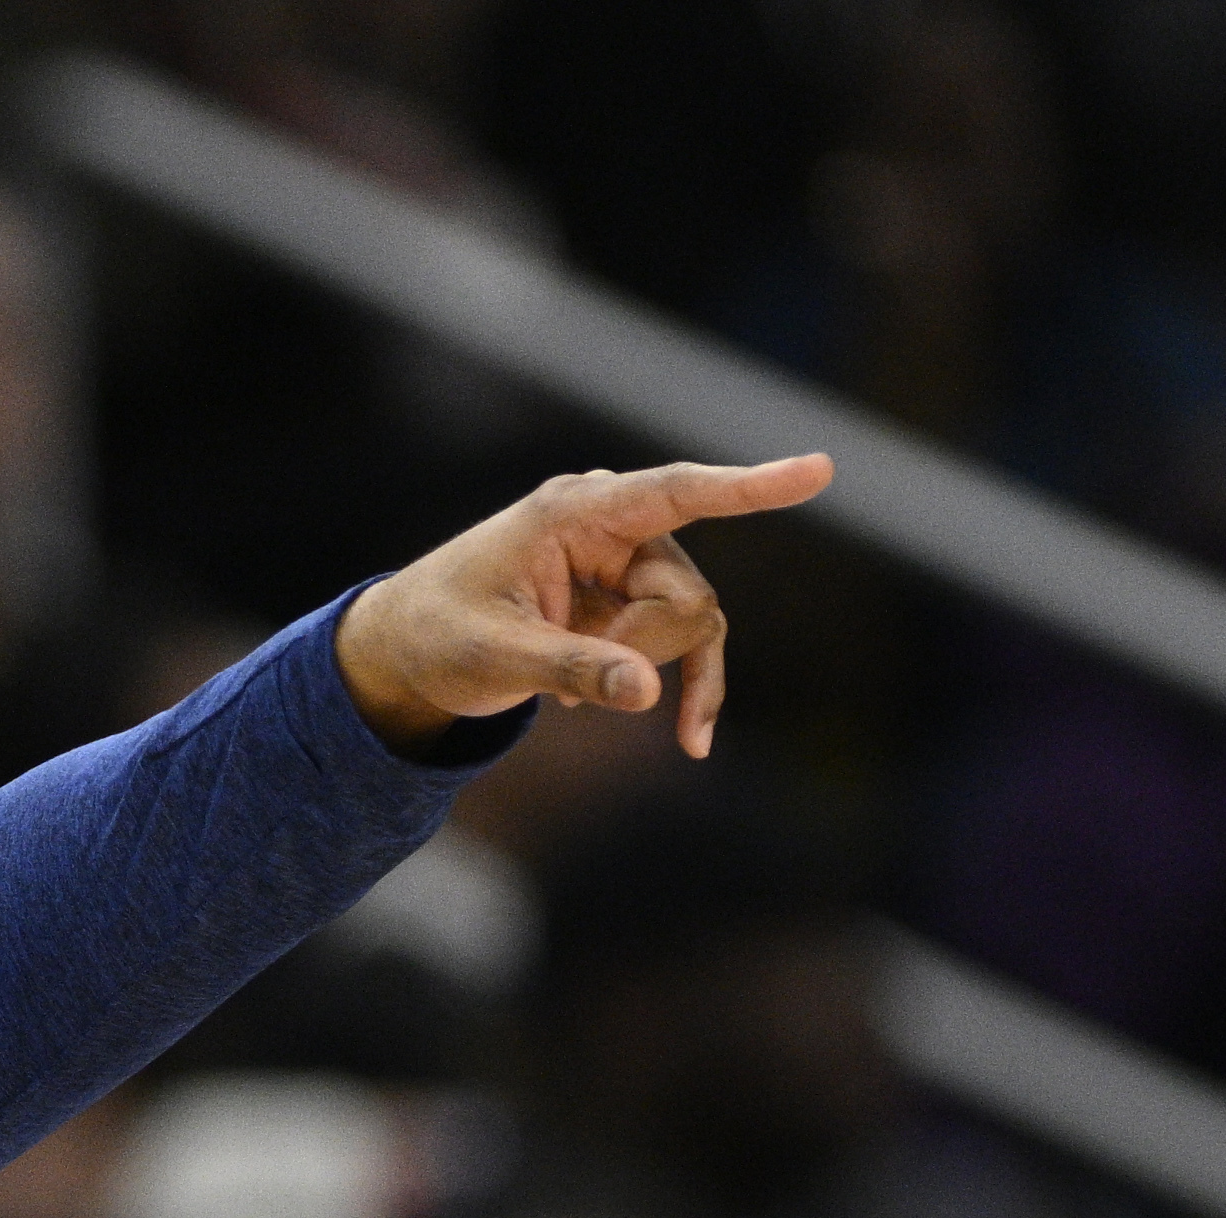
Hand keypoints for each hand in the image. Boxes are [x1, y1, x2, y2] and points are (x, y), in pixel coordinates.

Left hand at [334, 455, 836, 760]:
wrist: (406, 651)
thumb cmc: (438, 635)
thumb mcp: (493, 657)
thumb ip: (569, 668)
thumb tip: (646, 694)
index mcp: (574, 513)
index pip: (676, 493)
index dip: (748, 487)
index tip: (819, 471)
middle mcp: (612, 526)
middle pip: (686, 591)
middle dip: (646, 649)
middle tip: (567, 689)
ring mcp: (627, 564)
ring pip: (693, 620)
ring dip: (653, 668)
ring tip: (569, 699)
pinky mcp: (630, 603)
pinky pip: (687, 641)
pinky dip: (685, 687)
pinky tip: (689, 739)